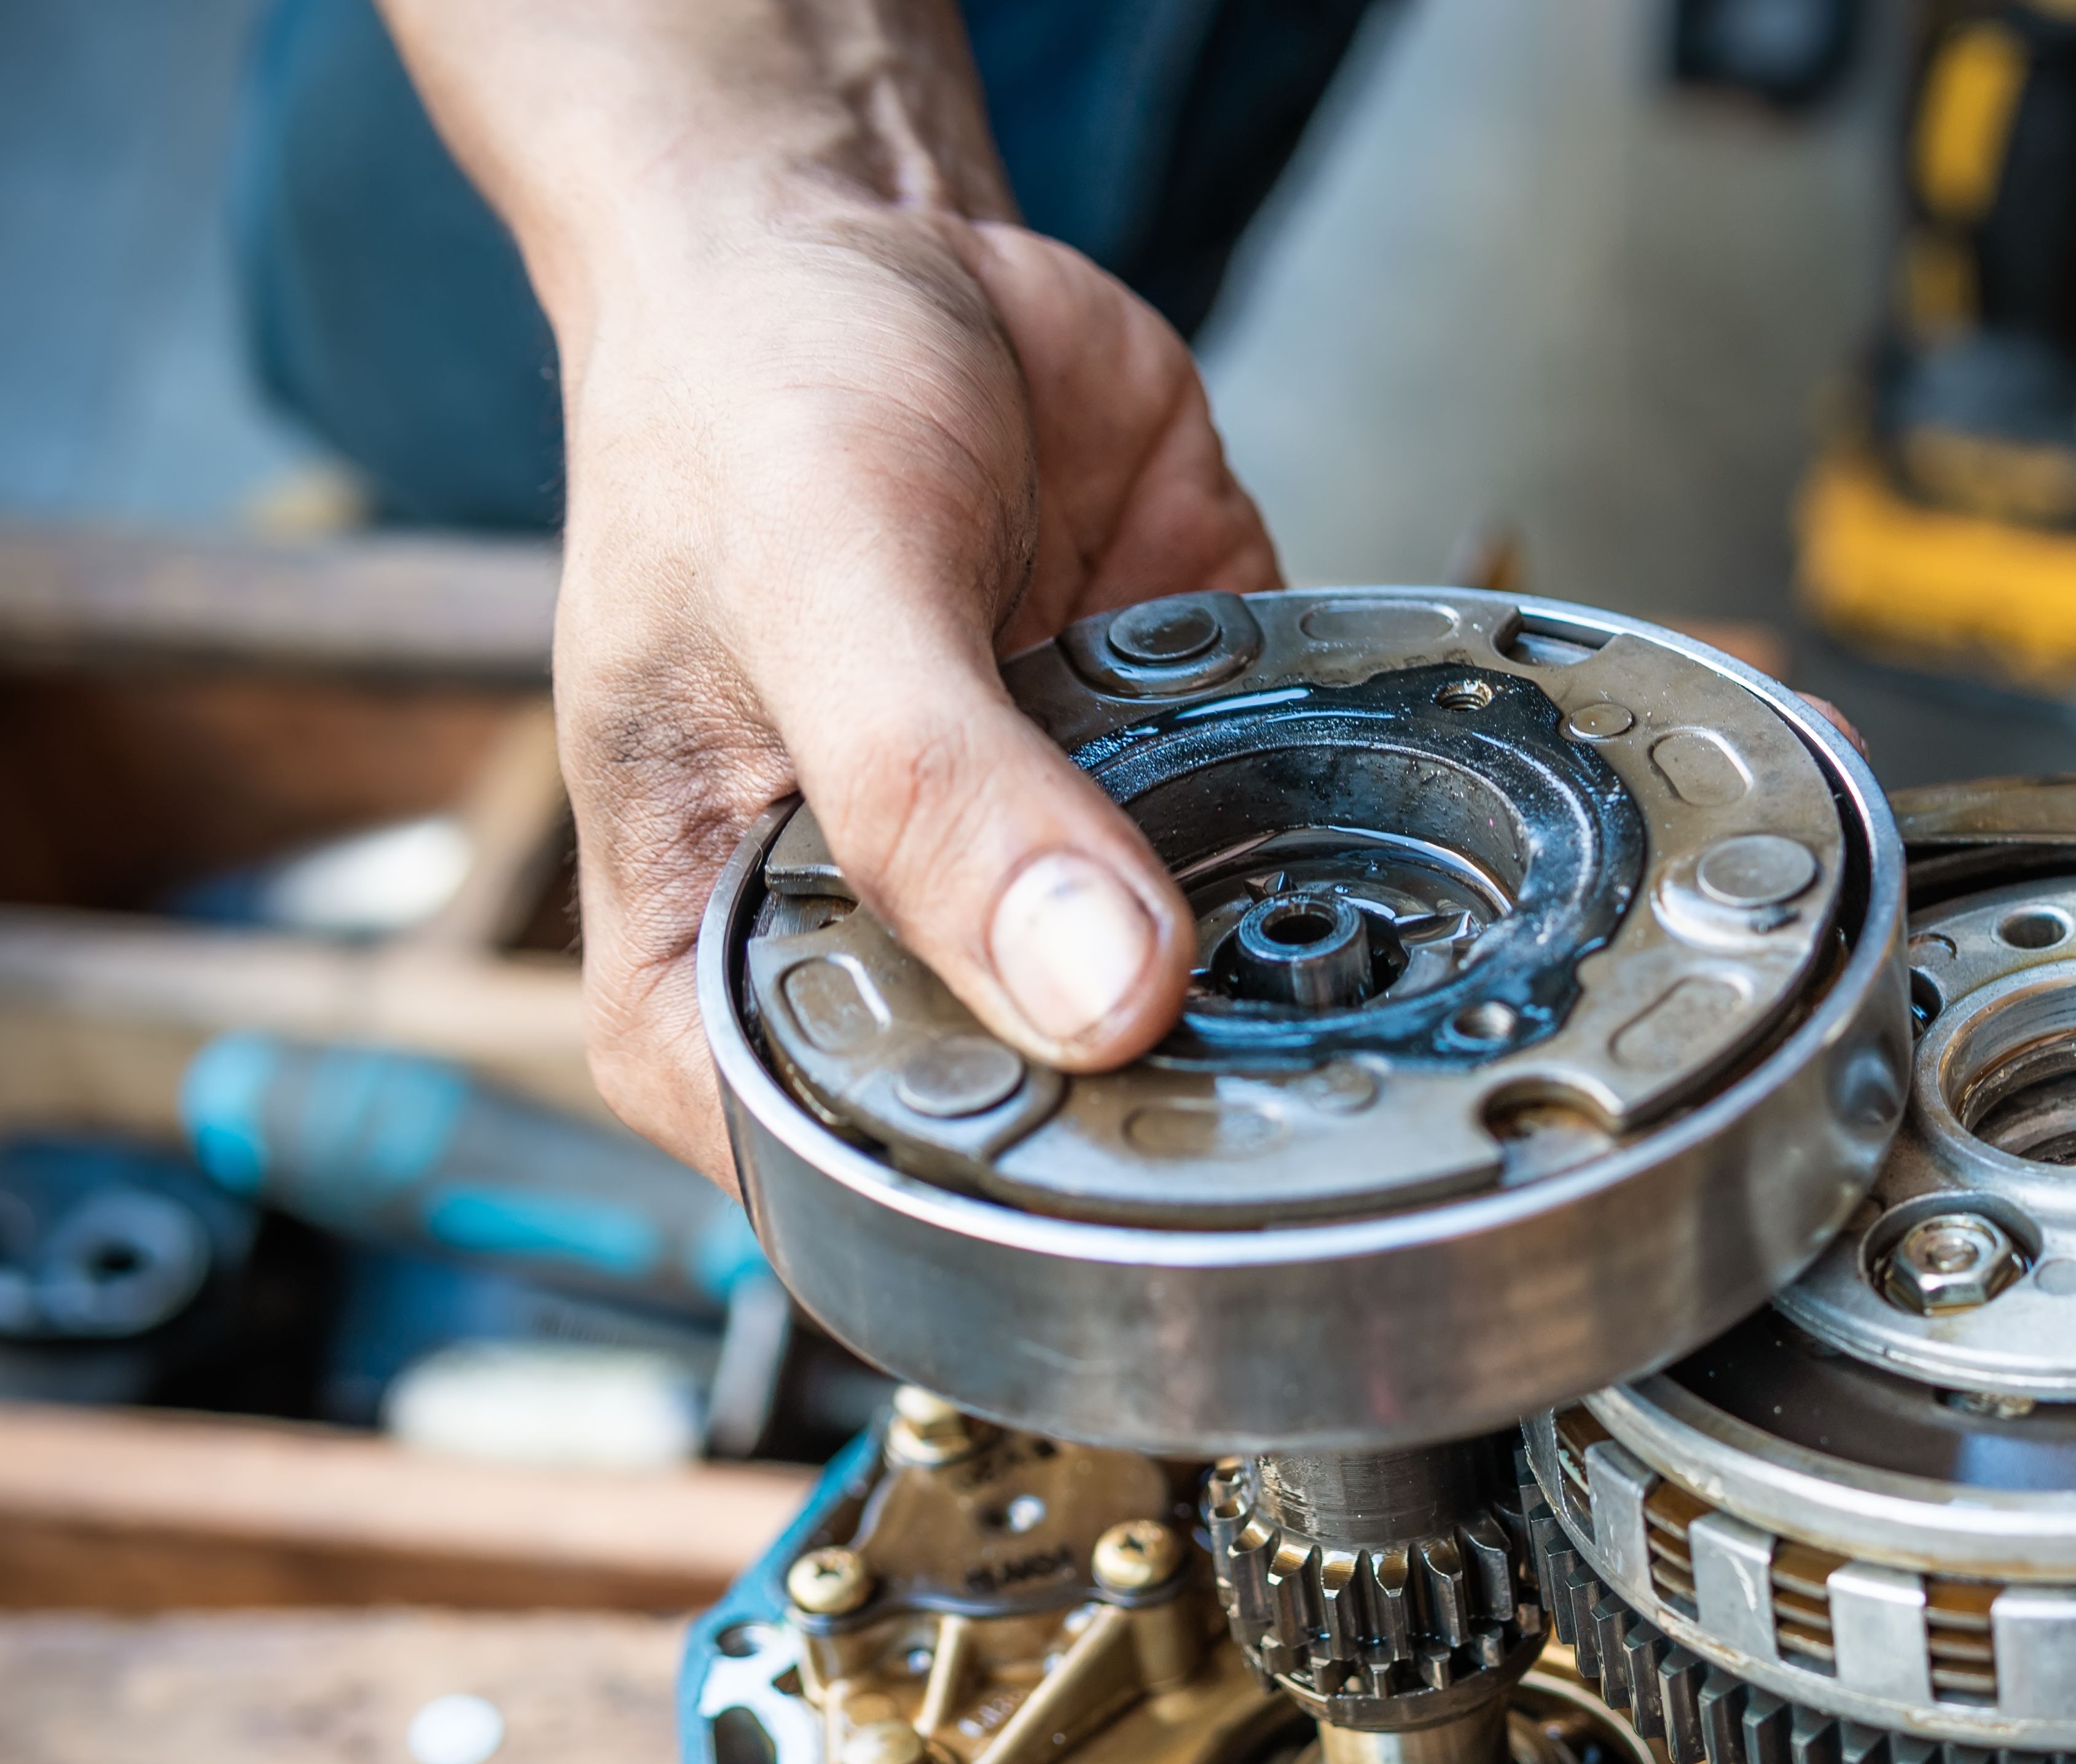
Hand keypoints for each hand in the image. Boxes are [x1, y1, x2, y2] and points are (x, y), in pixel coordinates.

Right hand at [554, 207, 1274, 1176]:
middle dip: (1167, 1091)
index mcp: (715, 964)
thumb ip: (941, 799)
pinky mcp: (1162, 788)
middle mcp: (882, 949)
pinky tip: (1350, 806)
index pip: (837, 1175)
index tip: (1125, 1154)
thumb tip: (1100, 995)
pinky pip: (1282, 861)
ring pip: (1189, 1010)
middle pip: (1041, 1117)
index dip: (982, 1198)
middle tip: (1277, 1037)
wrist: (865, 244)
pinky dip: (1333, 837)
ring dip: (1278, 974)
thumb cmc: (748, 403)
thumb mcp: (819, 587)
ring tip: (1332, 922)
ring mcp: (1037, 881)